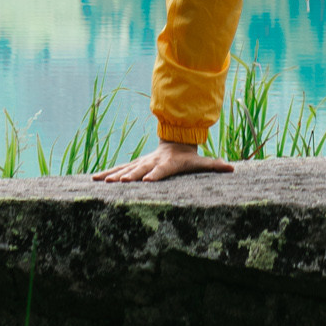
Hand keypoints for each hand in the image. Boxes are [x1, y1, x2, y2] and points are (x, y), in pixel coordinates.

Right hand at [92, 141, 234, 182]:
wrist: (175, 142)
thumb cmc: (189, 157)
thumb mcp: (201, 161)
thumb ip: (215, 165)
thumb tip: (232, 168)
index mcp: (168, 163)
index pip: (162, 170)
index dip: (155, 175)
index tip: (146, 181)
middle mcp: (151, 162)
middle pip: (139, 169)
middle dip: (128, 177)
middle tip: (117, 184)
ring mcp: (141, 162)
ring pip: (125, 169)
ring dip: (113, 175)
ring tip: (101, 182)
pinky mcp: (134, 165)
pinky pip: (118, 169)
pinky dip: (106, 174)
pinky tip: (94, 180)